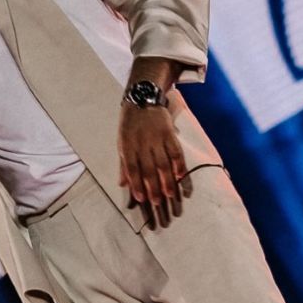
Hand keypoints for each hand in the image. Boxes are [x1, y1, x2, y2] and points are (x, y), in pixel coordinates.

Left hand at [117, 63, 189, 230]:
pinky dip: (179, 164)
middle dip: (153, 188)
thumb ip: (124, 164)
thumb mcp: (121, 143)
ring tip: (171, 196)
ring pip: (163, 163)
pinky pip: (175, 151)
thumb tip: (123, 185)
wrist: (142, 98)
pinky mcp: (169, 133)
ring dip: (167, 181)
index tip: (141, 199)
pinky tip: (181, 176)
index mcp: (128, 147)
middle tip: (158, 204)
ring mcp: (156, 138)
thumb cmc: (130, 125)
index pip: (132, 169)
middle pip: (148, 169)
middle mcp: (142, 144)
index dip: (137, 184)